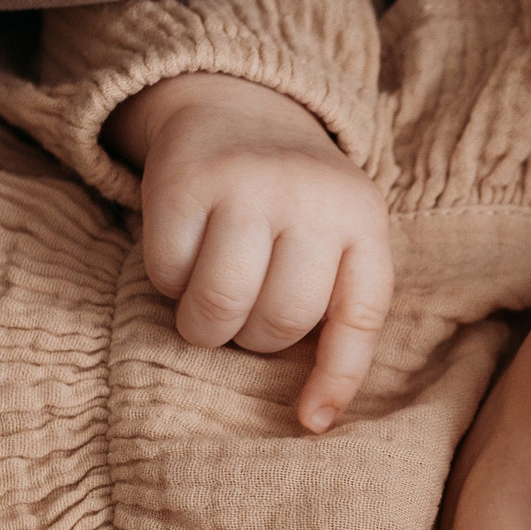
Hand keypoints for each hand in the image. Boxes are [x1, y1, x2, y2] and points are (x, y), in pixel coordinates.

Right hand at [107, 72, 390, 433]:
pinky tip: (182, 258)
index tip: (310, 422)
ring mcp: (247, 182)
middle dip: (254, 339)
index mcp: (362, 217)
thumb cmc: (294, 205)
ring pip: (221, 304)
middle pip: (280, 319)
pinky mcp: (184, 178)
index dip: (336, 377)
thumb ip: (341, 310)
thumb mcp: (339, 239)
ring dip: (206, 325)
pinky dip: (167, 284)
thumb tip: (316, 422)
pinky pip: (168, 273)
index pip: (359, 313)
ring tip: (209, 305)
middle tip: (245, 316)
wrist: (240, 107)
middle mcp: (311, 195)